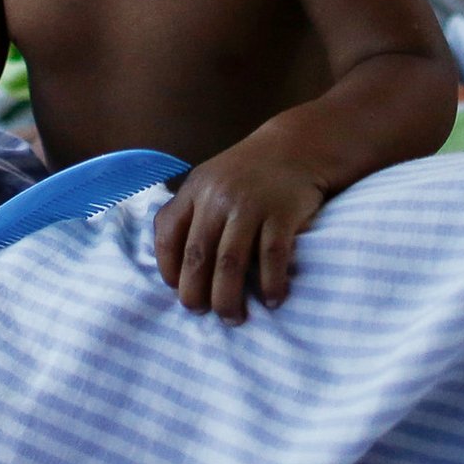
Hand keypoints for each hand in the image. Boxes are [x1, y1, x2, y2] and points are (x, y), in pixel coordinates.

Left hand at [153, 146, 325, 321]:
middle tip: (202, 314)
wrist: (296, 145)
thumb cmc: (247, 173)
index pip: (167, 234)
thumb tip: (174, 267)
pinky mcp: (283, 213)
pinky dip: (270, 284)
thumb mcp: (209, 180)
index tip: (177, 290)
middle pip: (198, 256)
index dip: (168, 268)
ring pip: (230, 263)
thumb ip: (189, 213)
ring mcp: (251, 204)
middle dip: (195, 294)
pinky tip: (272, 299)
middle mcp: (218, 196)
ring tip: (232, 318)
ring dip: (228, 298)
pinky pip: (272, 257)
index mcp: (195, 189)